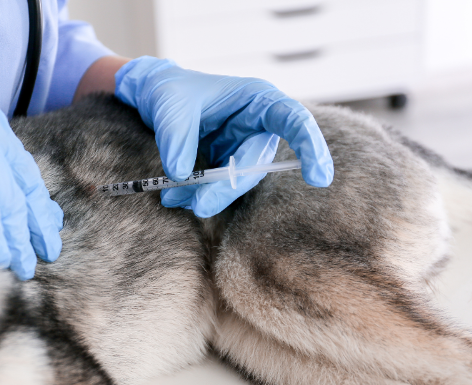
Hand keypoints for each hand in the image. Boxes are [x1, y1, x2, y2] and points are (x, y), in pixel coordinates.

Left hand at [114, 56, 333, 216]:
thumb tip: (180, 176)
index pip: (294, 120)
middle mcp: (257, 126)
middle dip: (229, 187)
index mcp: (257, 99)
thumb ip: (176, 140)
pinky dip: (196, 195)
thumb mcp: (170, 108)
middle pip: (257, 164)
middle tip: (200, 206)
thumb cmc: (170, 90)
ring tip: (174, 198)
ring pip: (238, 182)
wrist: (154, 97)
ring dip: (208, 195)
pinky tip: (174, 196)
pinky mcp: (226, 166)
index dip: (310, 147)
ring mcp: (242, 148)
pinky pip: (219, 187)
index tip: (318, 178)